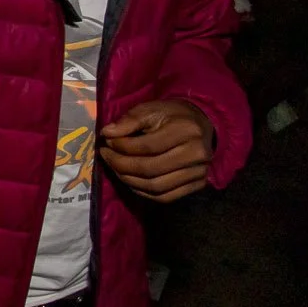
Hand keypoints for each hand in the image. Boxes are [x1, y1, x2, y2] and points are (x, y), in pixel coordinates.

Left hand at [99, 99, 215, 201]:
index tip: (107, 142)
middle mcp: (196, 154)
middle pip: (150, 169)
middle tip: (106, 156)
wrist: (201, 125)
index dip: (122, 147)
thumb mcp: (151, 109)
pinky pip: (165, 197)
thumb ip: (129, 120)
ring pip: (156, 187)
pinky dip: (143, 192)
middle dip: (121, 165)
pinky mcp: (198, 185)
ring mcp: (199, 173)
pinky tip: (130, 180)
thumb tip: (107, 133)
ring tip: (115, 168)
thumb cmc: (172, 115)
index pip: (147, 146)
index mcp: (186, 131)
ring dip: (129, 180)